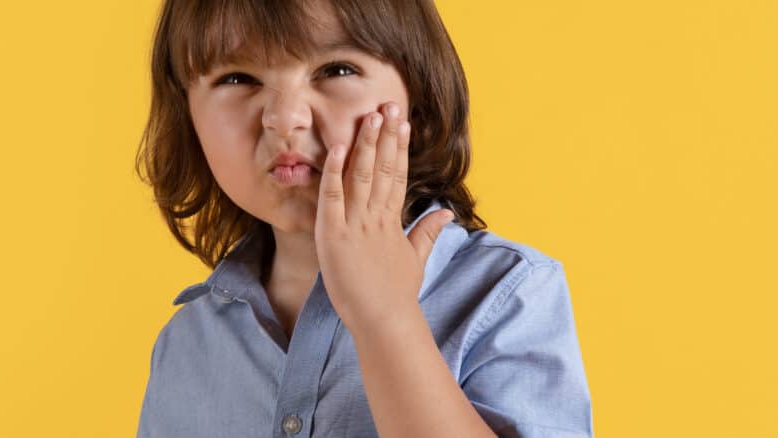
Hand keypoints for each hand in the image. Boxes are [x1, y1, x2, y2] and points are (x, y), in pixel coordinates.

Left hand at [314, 101, 455, 331]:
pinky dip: (333, 172)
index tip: (402, 122)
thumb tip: (446, 214)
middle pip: (382, 168)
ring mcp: (355, 225)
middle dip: (386, 136)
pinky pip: (332, 198)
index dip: (398, 147)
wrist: (384, 321)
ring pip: (361, 176)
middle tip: (389, 104)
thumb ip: (428, 233)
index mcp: (392, 222)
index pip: (397, 175)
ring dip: (365, 144)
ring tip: (371, 116)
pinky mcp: (333, 236)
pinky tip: (336, 148)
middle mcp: (376, 218)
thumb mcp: (415, 259)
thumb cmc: (395, 295)